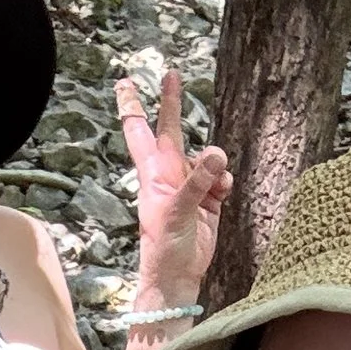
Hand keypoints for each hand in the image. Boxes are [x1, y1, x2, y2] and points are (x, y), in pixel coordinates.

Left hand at [116, 72, 230, 311]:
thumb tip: (216, 154)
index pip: (140, 131)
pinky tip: (222, 197)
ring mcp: (190, 184)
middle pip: (171, 129)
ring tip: (216, 189)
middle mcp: (170, 173)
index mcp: (153, 173)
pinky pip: (221, 177)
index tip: (126, 81)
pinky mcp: (208, 198)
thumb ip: (198, 182)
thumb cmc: (165, 247)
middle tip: (171, 74)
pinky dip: (224, 183)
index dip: (133, 106)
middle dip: (172, 103)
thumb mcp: (178, 212)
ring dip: (216, 166)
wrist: (178, 275)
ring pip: (207, 156)